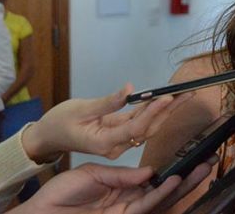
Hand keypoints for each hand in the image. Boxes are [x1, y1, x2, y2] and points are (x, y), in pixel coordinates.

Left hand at [9, 159, 213, 213]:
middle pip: (166, 190)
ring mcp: (127, 210)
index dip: (174, 169)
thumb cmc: (60, 194)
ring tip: (200, 170)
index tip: (191, 157)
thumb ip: (121, 175)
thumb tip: (150, 172)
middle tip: (209, 163)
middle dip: (189, 178)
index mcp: (124, 188)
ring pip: (162, 199)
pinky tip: (173, 183)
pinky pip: (146, 205)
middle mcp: (130, 200)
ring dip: (182, 185)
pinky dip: (161, 194)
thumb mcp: (92, 175)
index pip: (156, 179)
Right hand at [23, 84, 192, 162]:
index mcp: (104, 142)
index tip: (166, 97)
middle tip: (187, 93)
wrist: (48, 136)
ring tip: (184, 94)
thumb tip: (129, 90)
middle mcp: (116, 145)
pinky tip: (166, 99)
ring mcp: (119, 140)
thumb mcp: (81, 109)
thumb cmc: (59, 122)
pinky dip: (153, 110)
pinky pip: (140, 122)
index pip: (135, 127)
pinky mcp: (119, 133)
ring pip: (148, 126)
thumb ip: (107, 102)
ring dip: (166, 110)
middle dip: (169, 110)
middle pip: (148, 127)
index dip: (152, 112)